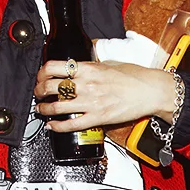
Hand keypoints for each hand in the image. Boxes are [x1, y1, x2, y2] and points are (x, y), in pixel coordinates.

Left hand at [34, 60, 176, 131]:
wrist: (150, 91)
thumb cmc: (134, 77)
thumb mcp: (109, 63)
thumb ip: (91, 65)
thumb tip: (79, 66)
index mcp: (88, 68)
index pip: (53, 67)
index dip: (41, 73)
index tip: (41, 77)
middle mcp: (86, 84)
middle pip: (50, 87)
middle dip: (39, 91)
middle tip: (38, 94)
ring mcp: (91, 102)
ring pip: (56, 107)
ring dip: (44, 109)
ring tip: (41, 110)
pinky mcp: (97, 118)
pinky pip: (71, 124)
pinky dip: (57, 126)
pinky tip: (52, 126)